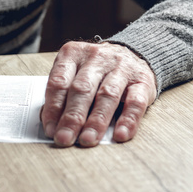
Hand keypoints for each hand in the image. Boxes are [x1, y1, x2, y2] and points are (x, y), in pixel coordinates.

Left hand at [40, 41, 156, 146]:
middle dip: (72, 118)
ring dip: (96, 121)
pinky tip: (120, 134)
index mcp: (73, 54)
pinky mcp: (143, 80)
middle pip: (81, 90)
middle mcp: (96, 58)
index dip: (53, 108)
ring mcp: (121, 67)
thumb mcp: (74, 72)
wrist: (131, 51)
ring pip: (107, 96)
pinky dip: (128, 120)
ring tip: (87, 139)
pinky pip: (136, 101)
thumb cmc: (95, 69)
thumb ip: (61, 94)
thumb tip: (50, 122)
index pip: (59, 82)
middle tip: (65, 138)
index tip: (50, 129)